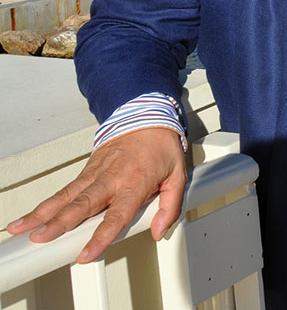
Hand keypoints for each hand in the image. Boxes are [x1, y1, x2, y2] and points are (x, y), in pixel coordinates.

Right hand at [5, 128, 186, 262]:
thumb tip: (159, 231)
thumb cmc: (161, 148)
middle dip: (60, 223)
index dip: (100, 237)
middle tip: (42, 238)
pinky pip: (65, 189)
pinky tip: (32, 215)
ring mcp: (96, 174)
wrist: (147, 117)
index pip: (116, 215)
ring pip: (67, 196)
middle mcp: (112, 179)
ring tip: (23, 228)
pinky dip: (47, 203)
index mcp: (135, 183)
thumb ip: (170, 206)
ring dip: (44, 213)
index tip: (85, 253)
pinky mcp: (87, 170)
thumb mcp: (178, 176)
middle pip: (82, 205)